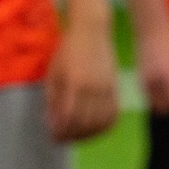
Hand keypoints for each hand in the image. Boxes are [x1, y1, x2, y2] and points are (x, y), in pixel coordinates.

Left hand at [46, 18, 120, 142]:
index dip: (61, 133)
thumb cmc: (67, 50)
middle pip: (85, 124)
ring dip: (89, 134)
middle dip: (73, 136)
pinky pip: (113, 113)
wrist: (91, 30)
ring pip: (101, 122)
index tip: (54, 137)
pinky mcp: (115, 87)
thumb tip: (53, 125)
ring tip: (78, 135)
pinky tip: (95, 127)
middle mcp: (92, 88)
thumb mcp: (53, 74)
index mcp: (73, 84)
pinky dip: (105, 126)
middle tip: (64, 138)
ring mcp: (106, 88)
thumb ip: (53, 101)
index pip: (68, 119)